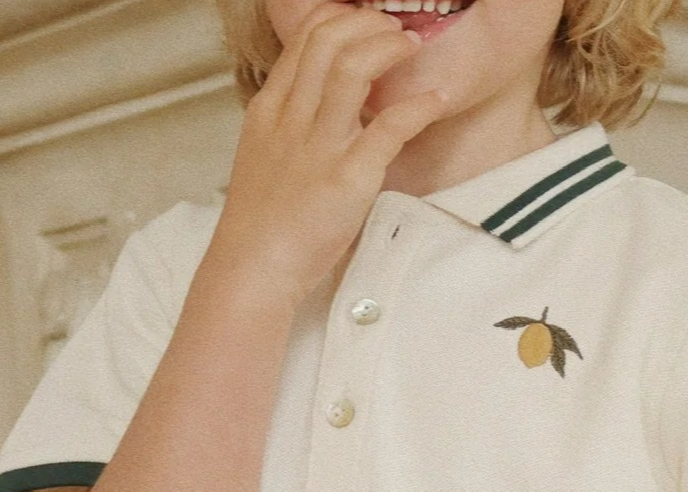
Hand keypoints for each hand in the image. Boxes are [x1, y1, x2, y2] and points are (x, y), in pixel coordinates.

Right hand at [207, 0, 449, 308]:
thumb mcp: (262, 161)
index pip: (303, 42)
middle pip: (328, 42)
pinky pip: (390, 127)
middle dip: (368, 24)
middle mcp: (291, 119)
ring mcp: (319, 147)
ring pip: (353, 68)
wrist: (252, 270)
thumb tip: (316, 115)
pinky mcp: (348, 178)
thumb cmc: (260, 228)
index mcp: (269, 112)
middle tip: (394, 30)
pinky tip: (435, 100)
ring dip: (389, 48)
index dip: (338, 21)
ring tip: (411, 49)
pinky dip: (418, 107)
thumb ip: (288, 130)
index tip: (362, 23)